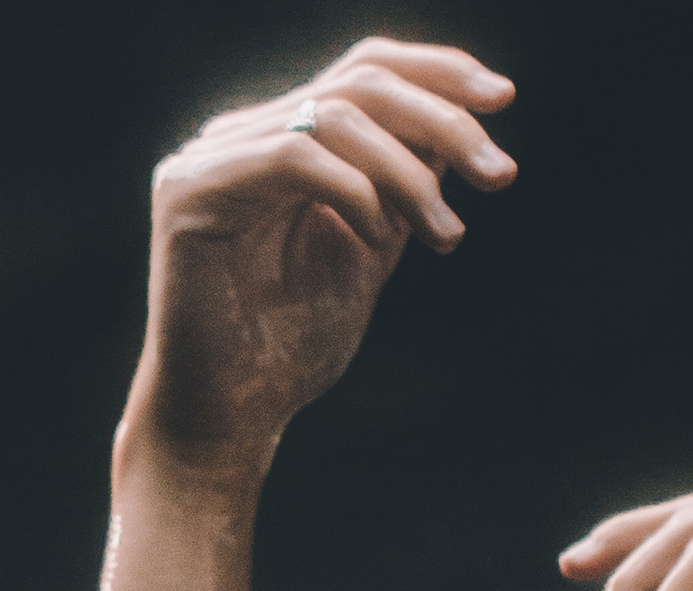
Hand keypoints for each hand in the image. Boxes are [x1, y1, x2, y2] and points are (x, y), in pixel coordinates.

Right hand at [122, 38, 516, 494]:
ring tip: (445, 235)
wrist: (231, 418)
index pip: (364, 70)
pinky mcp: (188, 190)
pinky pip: (292, 158)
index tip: (505, 98)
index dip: (438, 72)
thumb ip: (403, 182)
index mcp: (278, 141)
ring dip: (409, 173)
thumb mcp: (372, 246)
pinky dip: (353, 191)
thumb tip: (461, 117)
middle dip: (444, 119)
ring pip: (333, 114)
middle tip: (500, 175)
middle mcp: (238, 137)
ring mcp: (208, 159)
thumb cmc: (290, 347)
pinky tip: (375, 238)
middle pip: (358, 79)